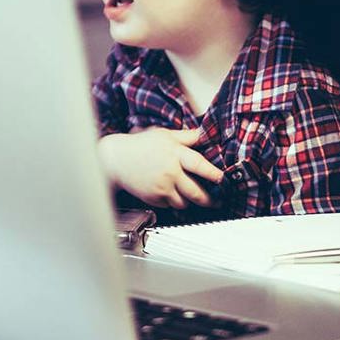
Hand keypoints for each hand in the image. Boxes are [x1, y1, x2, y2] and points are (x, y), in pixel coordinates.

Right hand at [97, 128, 224, 208]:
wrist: (117, 160)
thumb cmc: (141, 145)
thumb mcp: (165, 134)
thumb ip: (186, 136)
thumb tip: (205, 134)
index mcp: (174, 154)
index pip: (199, 165)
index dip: (213, 174)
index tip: (222, 179)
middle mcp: (169, 172)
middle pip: (195, 192)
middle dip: (209, 199)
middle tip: (217, 201)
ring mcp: (161, 187)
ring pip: (184, 202)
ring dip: (190, 201)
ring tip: (195, 198)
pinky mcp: (153, 198)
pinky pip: (170, 205)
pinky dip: (174, 202)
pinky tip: (174, 195)